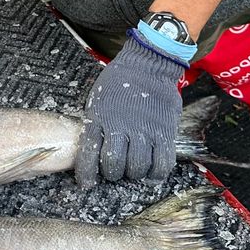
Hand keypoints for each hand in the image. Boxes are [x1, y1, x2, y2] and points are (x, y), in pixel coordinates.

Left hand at [76, 37, 184, 186]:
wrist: (148, 64)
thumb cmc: (119, 83)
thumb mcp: (97, 101)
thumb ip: (96, 125)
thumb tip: (93, 151)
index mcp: (98, 119)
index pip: (88, 155)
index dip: (86, 176)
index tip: (86, 185)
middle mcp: (120, 127)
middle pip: (114, 166)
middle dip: (113, 174)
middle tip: (116, 170)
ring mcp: (143, 130)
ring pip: (137, 168)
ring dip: (134, 174)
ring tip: (133, 168)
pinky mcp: (164, 132)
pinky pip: (162, 164)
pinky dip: (156, 173)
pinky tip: (152, 171)